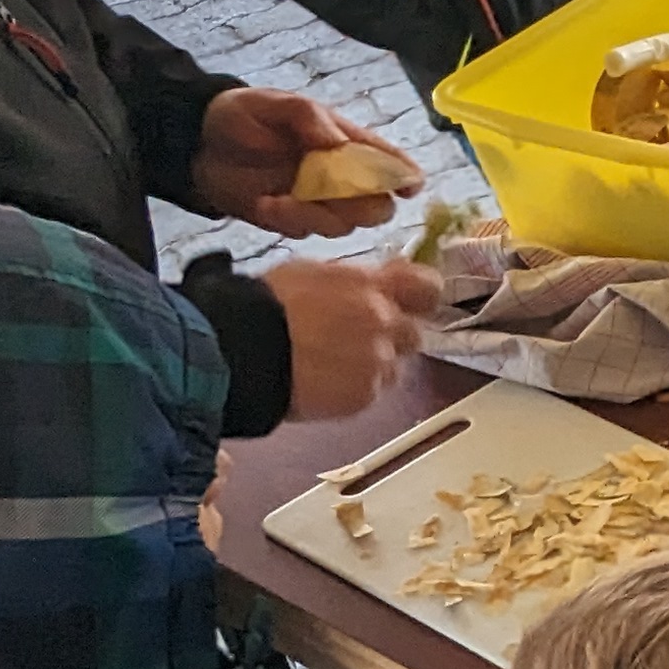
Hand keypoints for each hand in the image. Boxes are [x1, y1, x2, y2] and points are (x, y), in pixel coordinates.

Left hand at [196, 87, 407, 235]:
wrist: (196, 143)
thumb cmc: (241, 115)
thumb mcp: (274, 104)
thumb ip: (308, 118)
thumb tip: (340, 143)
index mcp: (344, 141)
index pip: (388, 162)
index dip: (406, 177)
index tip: (409, 188)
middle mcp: (339, 175)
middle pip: (378, 206)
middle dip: (361, 206)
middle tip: (327, 193)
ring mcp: (316, 201)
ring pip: (344, 225)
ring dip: (316, 216)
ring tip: (278, 200)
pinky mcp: (291, 220)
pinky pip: (308, 233)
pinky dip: (290, 222)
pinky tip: (265, 204)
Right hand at [266, 257, 440, 423]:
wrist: (241, 350)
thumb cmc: (263, 306)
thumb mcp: (311, 273)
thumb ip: (354, 280)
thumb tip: (378, 281)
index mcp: (369, 285)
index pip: (427, 287)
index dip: (423, 297)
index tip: (416, 302)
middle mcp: (382, 321)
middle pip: (412, 334)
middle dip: (392, 339)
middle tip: (358, 341)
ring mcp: (375, 361)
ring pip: (394, 367)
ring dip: (373, 367)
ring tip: (333, 366)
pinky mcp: (363, 395)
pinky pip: (372, 393)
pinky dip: (355, 390)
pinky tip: (324, 383)